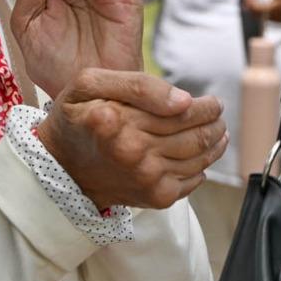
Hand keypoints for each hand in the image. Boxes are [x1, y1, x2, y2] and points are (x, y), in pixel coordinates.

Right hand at [37, 69, 227, 209]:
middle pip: (197, 134)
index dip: (206, 105)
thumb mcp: (91, 83)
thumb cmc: (79, 118)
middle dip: (215, 121)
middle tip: (218, 114)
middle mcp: (132, 152)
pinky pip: (195, 179)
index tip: (212, 101)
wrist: (62, 168)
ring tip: (218, 131)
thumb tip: (184, 101)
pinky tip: (202, 154)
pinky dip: (204, 165)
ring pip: (201, 156)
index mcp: (116, 121)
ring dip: (216, 142)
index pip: (184, 111)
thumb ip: (138, 84)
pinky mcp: (155, 197)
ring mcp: (146, 178)